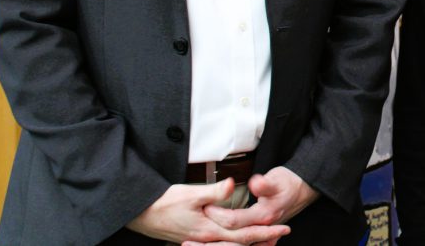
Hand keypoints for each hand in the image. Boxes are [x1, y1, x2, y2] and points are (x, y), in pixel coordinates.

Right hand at [128, 179, 290, 243]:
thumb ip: (214, 191)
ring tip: (267, 238)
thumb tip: (233, 184)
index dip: (265, 232)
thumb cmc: (164, 203)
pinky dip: (235, 241)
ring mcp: (201, 239)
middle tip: (282, 234)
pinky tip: (238, 236)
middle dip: (263, 239)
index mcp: (210, 231)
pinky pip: (221, 242)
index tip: (283, 227)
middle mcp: (207, 239)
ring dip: (250, 241)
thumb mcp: (190, 194)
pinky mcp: (195, 236)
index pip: (244, 235)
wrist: (141, 213)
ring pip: (231, 244)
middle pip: (241, 244)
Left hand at [200, 167, 318, 245]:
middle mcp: (261, 228)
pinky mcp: (260, 235)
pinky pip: (241, 245)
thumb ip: (265, 183)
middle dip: (208, 243)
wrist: (303, 189)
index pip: (234, 220)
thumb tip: (255, 183)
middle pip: (230, 240)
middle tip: (187, 242)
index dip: (217, 214)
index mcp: (264, 215)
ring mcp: (261, 234)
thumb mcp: (277, 178)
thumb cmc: (289, 182)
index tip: (204, 206)